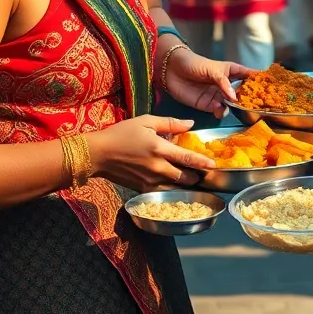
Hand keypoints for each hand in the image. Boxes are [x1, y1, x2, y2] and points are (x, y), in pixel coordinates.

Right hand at [87, 115, 215, 191]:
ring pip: (175, 188)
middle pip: (185, 177)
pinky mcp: (142, 189)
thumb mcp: (146, 121)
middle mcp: (157, 168)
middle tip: (206, 174)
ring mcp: (150, 181)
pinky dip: (172, 190)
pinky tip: (176, 185)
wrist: (99, 154)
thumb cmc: (122, 133)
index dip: (202, 163)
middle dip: (197, 177)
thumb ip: (170, 123)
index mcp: (159, 148)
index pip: (187, 158)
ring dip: (186, 186)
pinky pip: (163, 192)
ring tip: (195, 181)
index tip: (214, 165)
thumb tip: (190, 124)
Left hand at [163, 49, 252, 115]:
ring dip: (232, 107)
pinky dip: (219, 112)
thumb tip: (234, 97)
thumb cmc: (194, 63)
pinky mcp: (207, 104)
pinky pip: (218, 110)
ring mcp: (217, 95)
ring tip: (231, 106)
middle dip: (247, 99)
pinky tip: (218, 109)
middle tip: (254, 105)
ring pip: (231, 104)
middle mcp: (226, 84)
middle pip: (241, 93)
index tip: (269, 86)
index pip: (247, 75)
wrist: (172, 70)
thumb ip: (223, 82)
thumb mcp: (211, 69)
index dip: (257, 80)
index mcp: (230, 71)